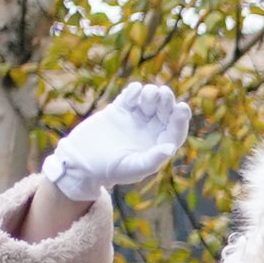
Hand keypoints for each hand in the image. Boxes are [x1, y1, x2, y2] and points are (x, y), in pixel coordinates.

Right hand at [43, 84, 189, 202]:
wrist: (82, 162)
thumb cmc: (110, 170)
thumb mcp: (133, 168)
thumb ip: (152, 159)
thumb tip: (170, 148)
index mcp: (158, 145)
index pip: (176, 130)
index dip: (180, 119)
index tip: (182, 107)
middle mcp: (150, 131)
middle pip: (165, 112)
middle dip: (166, 101)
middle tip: (164, 92)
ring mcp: (135, 119)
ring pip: (150, 101)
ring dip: (151, 94)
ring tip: (147, 93)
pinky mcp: (119, 110)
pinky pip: (131, 97)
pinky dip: (134, 91)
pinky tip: (133, 92)